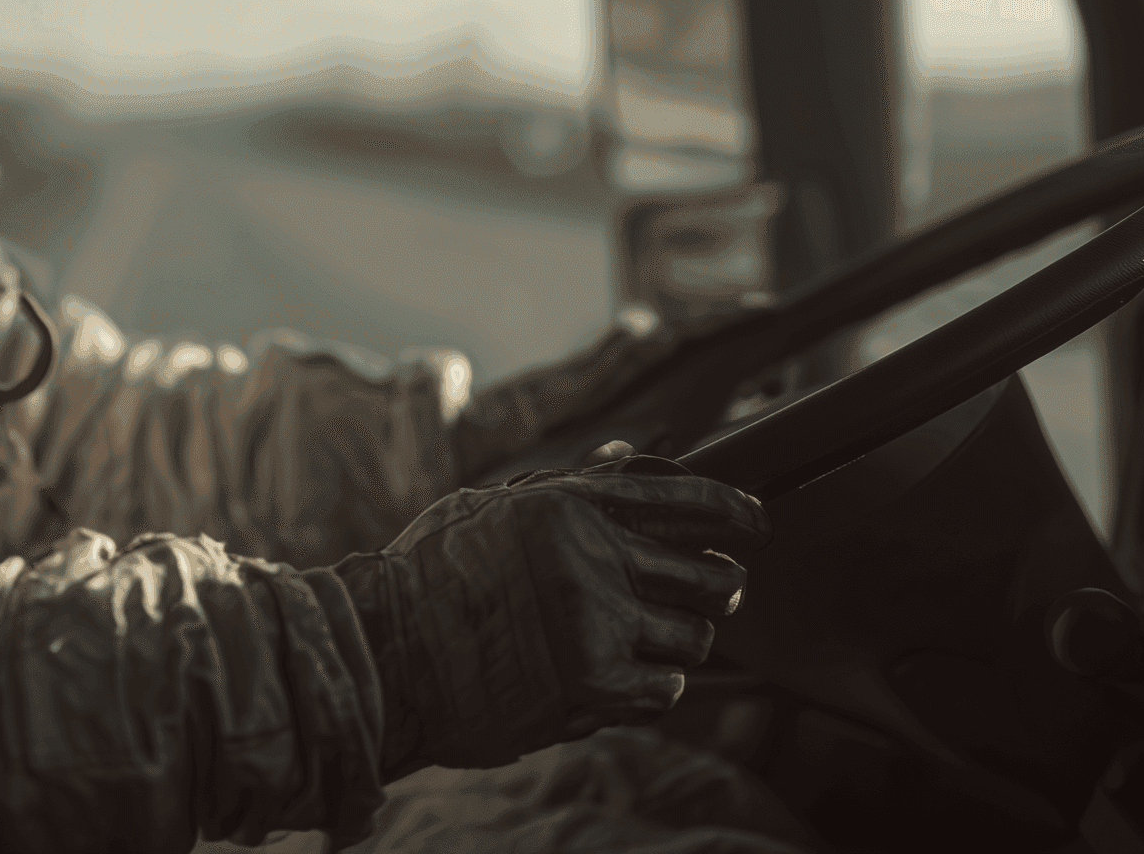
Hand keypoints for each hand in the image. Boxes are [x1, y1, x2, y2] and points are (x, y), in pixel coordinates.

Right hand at [328, 450, 765, 776]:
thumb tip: (626, 454)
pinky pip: (667, 688)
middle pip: (710, 575)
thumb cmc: (432, 577)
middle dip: (718, 585)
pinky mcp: (593, 687)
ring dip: (680, 641)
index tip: (756, 524)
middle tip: (708, 593)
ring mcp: (596, 626)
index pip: (686, 499)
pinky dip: (653, 685)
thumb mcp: (493, 509)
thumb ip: (568, 487)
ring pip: (696, 637)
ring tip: (644, 638)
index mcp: (569, 505)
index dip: (736, 512)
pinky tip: (618, 674)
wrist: (387, 657)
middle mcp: (591, 560)